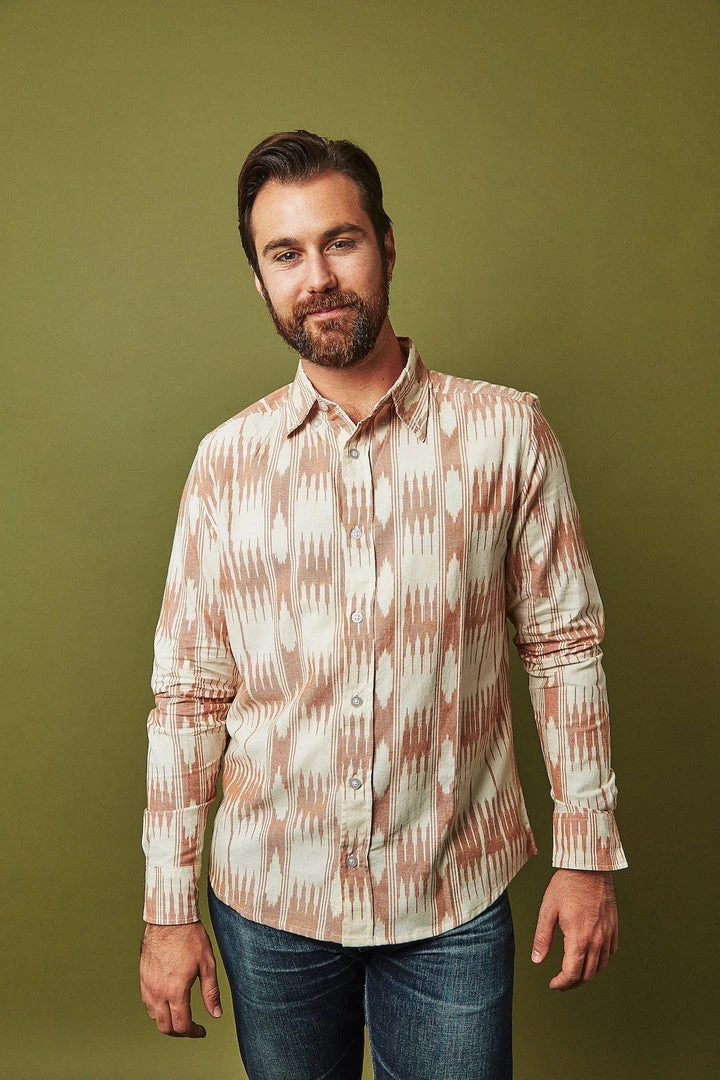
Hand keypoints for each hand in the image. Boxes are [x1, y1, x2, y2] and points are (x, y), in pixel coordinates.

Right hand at [140, 921, 222, 1036]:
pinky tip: (168, 1000)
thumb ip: (211, 992)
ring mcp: (148, 985)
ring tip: (180, 1014)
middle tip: (191, 1027)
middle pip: (165, 1027)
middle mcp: (158, 992)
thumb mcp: (207, 964)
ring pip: (154, 1016)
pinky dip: (157, 1008)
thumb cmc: (190, 938)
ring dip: (167, 1021)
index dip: (193, 1032)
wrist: (170, 918)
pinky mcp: (143, 977)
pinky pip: (147, 1002)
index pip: (182, 1025)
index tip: (202, 1030)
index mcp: (176, 991)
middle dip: (179, 1032)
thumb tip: (216, 1014)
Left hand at [531, 869, 617, 989]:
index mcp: (579, 939)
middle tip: (561, 982)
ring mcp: (607, 934)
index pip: (571, 973)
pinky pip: (610, 952)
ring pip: (600, 966)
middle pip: (587, 974)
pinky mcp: (613, 926)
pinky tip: (591, 956)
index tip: (553, 984)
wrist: (588, 866)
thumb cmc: (566, 885)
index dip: (561, 983)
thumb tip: (537, 960)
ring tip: (575, 972)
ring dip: (587, 974)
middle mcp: (596, 941)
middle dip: (573, 983)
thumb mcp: (547, 910)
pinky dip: (600, 960)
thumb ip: (542, 938)